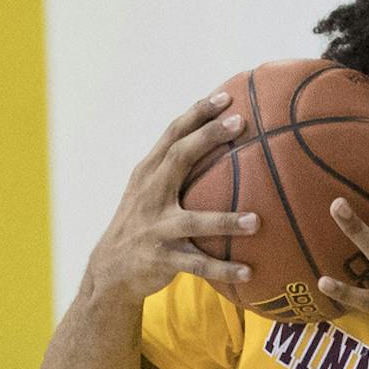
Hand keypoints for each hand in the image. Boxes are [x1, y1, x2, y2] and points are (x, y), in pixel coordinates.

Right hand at [83, 90, 258, 304]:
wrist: (111, 269)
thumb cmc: (143, 223)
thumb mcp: (149, 191)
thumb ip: (175, 169)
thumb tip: (218, 143)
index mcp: (148, 173)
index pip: (172, 135)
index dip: (197, 113)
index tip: (226, 96)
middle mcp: (150, 194)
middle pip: (178, 158)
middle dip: (208, 137)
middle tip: (241, 123)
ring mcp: (155, 227)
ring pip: (193, 221)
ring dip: (226, 221)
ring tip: (257, 220)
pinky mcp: (161, 259)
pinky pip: (197, 265)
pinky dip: (223, 269)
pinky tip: (248, 272)